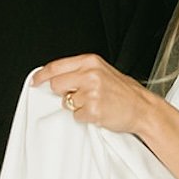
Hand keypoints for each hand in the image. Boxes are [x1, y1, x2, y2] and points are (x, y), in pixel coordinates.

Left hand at [31, 53, 151, 135]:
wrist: (143, 108)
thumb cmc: (125, 92)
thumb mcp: (103, 72)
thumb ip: (80, 71)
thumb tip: (56, 77)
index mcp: (91, 61)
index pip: (56, 66)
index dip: (41, 75)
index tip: (35, 81)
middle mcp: (90, 74)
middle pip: (56, 85)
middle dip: (63, 93)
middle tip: (79, 96)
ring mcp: (91, 93)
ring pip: (66, 103)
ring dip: (77, 106)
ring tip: (95, 104)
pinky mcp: (93, 110)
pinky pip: (77, 116)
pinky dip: (85, 117)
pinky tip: (99, 112)